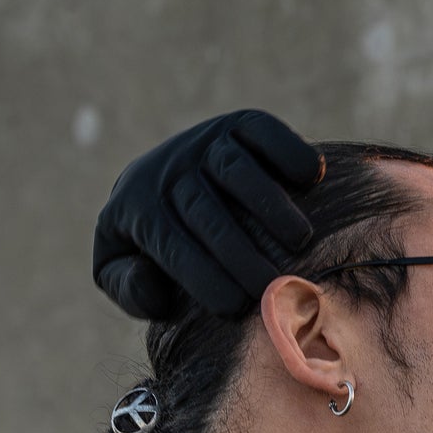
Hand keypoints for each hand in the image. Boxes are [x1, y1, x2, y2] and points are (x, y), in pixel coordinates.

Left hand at [92, 110, 324, 320]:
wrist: (157, 178)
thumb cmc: (148, 243)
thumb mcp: (121, 269)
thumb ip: (129, 289)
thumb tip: (153, 291)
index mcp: (137, 208)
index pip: (170, 245)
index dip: (202, 276)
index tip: (234, 307)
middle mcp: (169, 168)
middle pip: (205, 212)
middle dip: (240, 252)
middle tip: (273, 286)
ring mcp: (204, 142)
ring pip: (235, 170)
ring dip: (271, 204)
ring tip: (300, 240)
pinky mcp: (237, 125)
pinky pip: (260, 131)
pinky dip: (287, 148)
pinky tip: (312, 176)